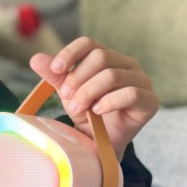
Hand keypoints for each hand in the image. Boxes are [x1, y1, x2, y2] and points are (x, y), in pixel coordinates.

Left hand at [30, 37, 158, 156]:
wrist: (101, 142)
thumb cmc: (87, 112)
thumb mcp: (67, 92)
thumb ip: (54, 75)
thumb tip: (35, 58)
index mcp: (108, 56)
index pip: (89, 43)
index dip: (70, 53)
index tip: (56, 69)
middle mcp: (127, 64)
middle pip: (100, 57)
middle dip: (78, 78)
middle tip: (66, 97)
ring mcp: (141, 81)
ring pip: (112, 75)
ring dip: (89, 92)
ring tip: (78, 108)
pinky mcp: (150, 101)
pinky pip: (130, 94)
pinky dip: (109, 102)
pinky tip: (97, 111)